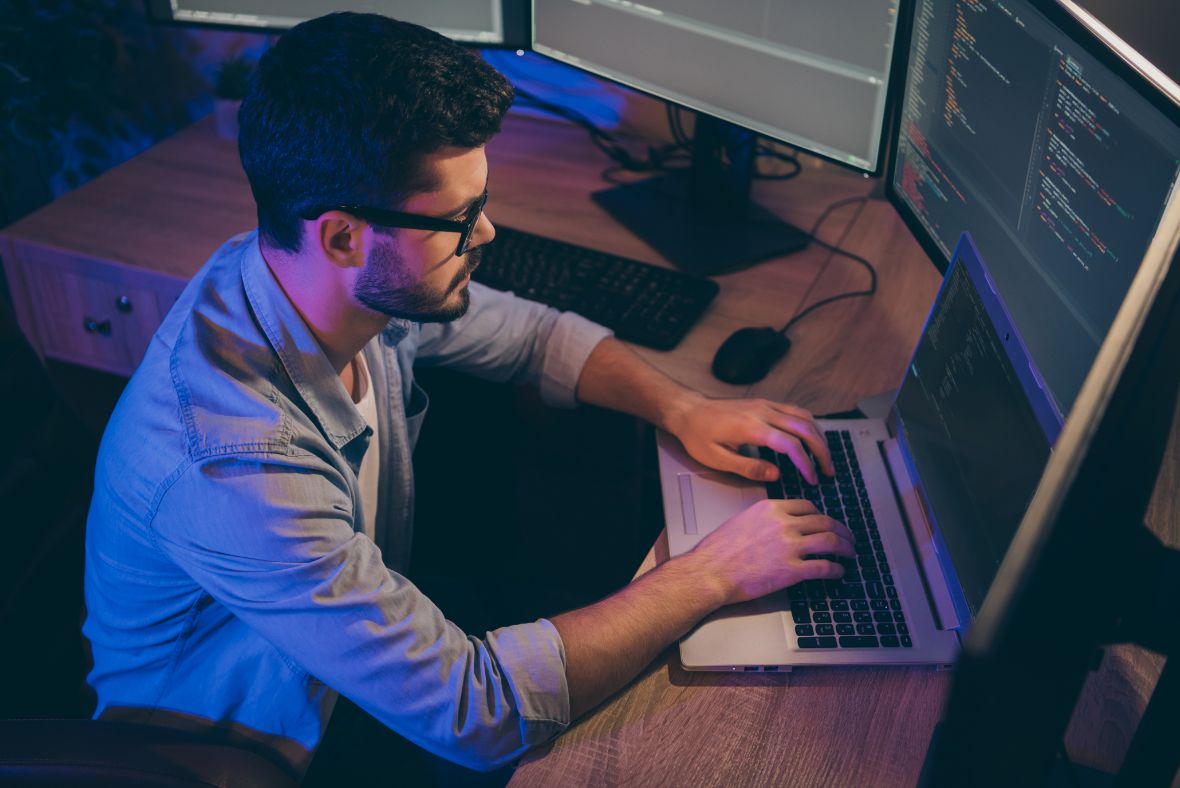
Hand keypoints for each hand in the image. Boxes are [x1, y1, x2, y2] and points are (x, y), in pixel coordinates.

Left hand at [666, 394, 834, 483]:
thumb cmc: (698, 435)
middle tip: (829, 472)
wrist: (688, 410)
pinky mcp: (765, 403)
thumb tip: (776, 474)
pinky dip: (809, 424)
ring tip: (825, 457)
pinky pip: (795, 410)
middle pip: (804, 428)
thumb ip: (748, 468)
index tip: (813, 479)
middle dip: (821, 451)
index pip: (790, 444)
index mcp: (751, 428)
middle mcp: (763, 412)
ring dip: (819, 437)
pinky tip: (812, 438)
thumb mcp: (717, 459)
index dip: (806, 463)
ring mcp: (765, 405)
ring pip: (804, 416)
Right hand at [689, 499, 854, 604]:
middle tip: (848, 537)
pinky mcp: (792, 570)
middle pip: (824, 521)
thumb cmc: (718, 551)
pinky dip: (836, 570)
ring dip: (845, 547)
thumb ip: (763, 520)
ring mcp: (789, 546)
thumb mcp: (741, 521)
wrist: (710, 571)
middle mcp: (784, 524)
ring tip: (850, 553)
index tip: (826, 522)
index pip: (807, 506)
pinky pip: (823, 567)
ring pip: (830, 541)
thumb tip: (776, 527)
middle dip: (841, 530)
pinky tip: (839, 572)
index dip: (821, 515)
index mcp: (771, 509)